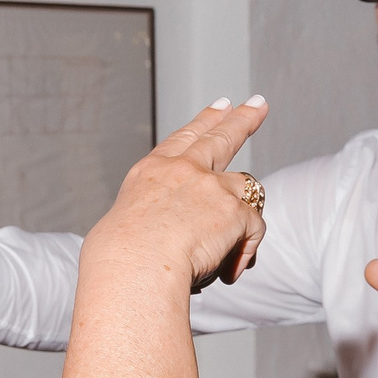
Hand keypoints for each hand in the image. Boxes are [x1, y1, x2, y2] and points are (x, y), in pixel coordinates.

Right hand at [85, 96, 269, 288]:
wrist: (134, 266)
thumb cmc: (119, 258)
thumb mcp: (123, 224)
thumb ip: (151, 219)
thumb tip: (168, 236)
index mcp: (152, 172)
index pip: (183, 139)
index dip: (204, 121)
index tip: (221, 106)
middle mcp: (183, 170)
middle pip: (220, 137)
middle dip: (242, 120)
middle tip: (258, 105)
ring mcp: (211, 188)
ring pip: (247, 184)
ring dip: (250, 200)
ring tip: (242, 222)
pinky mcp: (234, 211)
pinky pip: (252, 230)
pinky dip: (243, 252)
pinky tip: (227, 272)